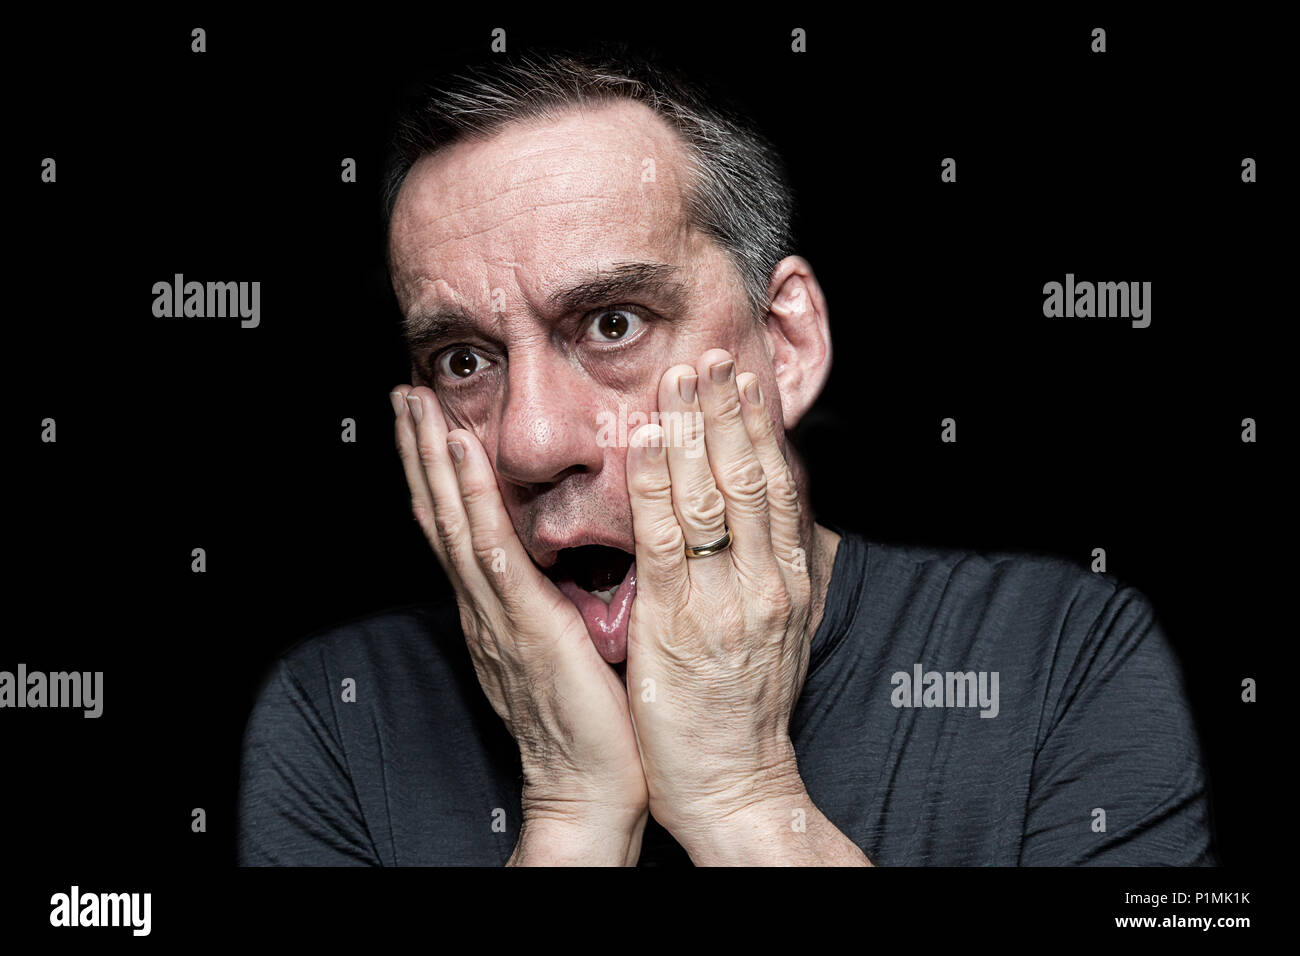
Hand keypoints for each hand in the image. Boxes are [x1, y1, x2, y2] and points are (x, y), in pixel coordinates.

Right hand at [392, 385, 647, 864]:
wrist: (590, 789)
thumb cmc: (593, 724)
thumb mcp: (569, 646)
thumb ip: (558, 602)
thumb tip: (570, 562)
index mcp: (497, 612)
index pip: (460, 529)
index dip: (440, 475)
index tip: (431, 424)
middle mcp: (483, 608)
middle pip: (440, 515)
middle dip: (420, 452)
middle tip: (405, 392)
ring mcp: (495, 614)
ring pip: (453, 520)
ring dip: (432, 457)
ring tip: (417, 403)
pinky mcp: (521, 623)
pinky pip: (490, 549)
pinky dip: (470, 497)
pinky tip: (459, 454)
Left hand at [623, 349, 815, 856]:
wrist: (738, 785)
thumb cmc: (748, 711)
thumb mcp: (780, 634)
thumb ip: (775, 574)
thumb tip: (776, 523)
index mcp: (788, 582)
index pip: (778, 486)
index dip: (760, 427)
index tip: (743, 379)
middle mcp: (765, 582)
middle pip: (749, 476)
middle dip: (729, 411)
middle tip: (712, 354)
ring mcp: (724, 600)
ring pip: (712, 496)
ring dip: (694, 429)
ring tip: (680, 377)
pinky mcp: (679, 624)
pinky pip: (666, 540)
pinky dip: (656, 485)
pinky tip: (646, 442)